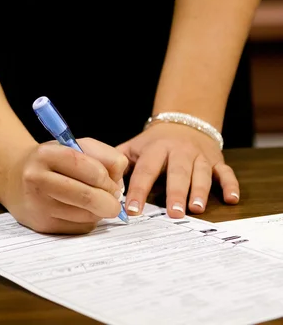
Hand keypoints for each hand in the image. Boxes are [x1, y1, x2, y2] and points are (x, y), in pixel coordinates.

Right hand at [4, 138, 128, 233]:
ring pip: (86, 215)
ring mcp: (37, 205)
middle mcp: (37, 179)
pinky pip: (79, 228)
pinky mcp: (42, 225)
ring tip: (94, 202)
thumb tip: (120, 180)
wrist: (15, 180)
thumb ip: (103, 155)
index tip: (112, 183)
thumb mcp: (74, 147)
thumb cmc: (51, 162)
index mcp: (45, 154)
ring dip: (99, 212)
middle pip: (87, 196)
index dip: (107, 179)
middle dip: (109, 201)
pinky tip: (79, 211)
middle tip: (114, 201)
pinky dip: (88, 221)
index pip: (89, 168)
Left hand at [118, 122, 239, 217]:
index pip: (145, 171)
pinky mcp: (216, 161)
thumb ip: (117, 163)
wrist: (182, 121)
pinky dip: (231, 185)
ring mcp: (199, 156)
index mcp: (155, 149)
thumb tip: (102, 184)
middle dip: (175, 193)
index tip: (133, 210)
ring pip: (201, 174)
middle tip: (173, 214)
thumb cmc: (152, 143)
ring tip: (196, 209)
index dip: (138, 190)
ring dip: (200, 191)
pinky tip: (232, 199)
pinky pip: (226, 173)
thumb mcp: (132, 147)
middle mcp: (179, 152)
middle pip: (177, 173)